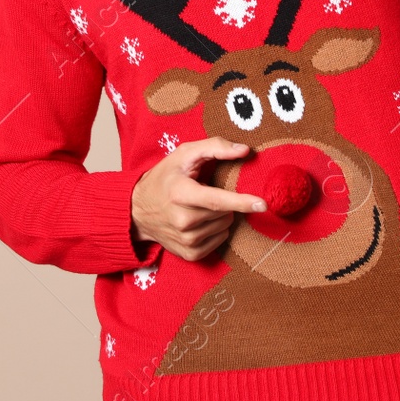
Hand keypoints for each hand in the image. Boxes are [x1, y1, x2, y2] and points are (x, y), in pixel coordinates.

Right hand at [131, 137, 266, 260]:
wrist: (137, 210)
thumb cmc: (164, 178)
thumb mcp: (184, 154)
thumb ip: (215, 147)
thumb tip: (245, 150)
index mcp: (180, 194)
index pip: (217, 200)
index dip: (241, 201)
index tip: (263, 204)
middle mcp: (182, 220)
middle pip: (225, 212)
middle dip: (223, 201)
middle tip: (202, 193)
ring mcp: (185, 239)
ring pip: (225, 226)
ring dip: (219, 215)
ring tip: (198, 207)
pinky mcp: (189, 253)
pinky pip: (219, 240)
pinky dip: (215, 229)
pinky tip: (199, 221)